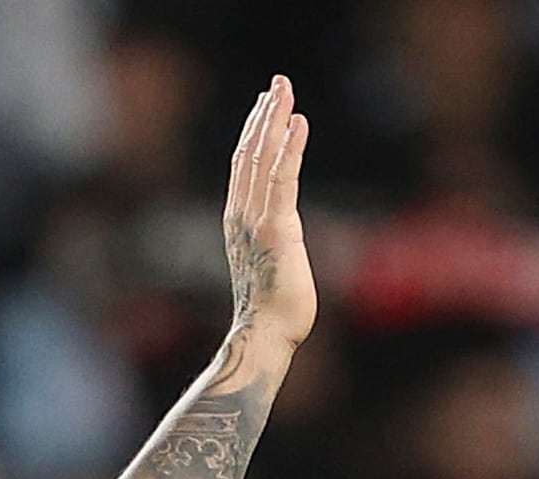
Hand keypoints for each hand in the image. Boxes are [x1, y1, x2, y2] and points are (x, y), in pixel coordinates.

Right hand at [221, 75, 317, 354]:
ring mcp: (256, 221)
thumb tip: (283, 240)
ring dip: (275, 120)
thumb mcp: (272, 265)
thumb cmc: (273, 312)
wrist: (265, 335)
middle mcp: (241, 216)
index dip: (255, 132)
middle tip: (278, 83)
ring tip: (285, 91)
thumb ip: (274, 243)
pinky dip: (290, 147)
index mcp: (239, 222)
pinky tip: (298, 122)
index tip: (267, 104)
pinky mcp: (277, 228)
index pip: (245, 167)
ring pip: (262, 159)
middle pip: (250, 154)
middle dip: (264, 115)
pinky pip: (282, 178)